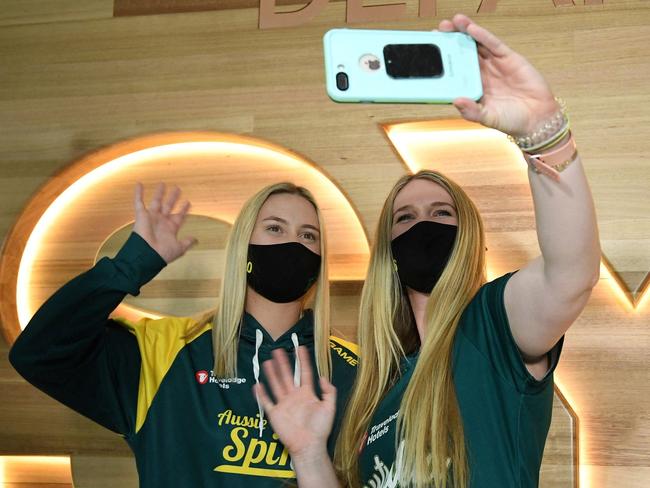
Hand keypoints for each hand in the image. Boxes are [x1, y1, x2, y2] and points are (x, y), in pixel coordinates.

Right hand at [133, 182, 196, 263]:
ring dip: (159, 193)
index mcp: (170, 228)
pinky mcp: (141, 215)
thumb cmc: (162, 254)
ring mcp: (152, 217)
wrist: (147, 255)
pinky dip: (138, 193)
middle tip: (178, 188)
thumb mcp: (179, 248)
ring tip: (163, 183)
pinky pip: (139, 202)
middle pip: (169, 206)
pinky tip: (139, 184)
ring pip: (156, 201)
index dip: (184, 209)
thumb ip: (187, 242)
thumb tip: (196, 240)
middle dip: (173, 197)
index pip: (179, 215)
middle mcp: (161, 221)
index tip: (188, 202)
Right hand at [255, 346, 336, 460]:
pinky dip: (262, 394)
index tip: (300, 348)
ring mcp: (284, 404)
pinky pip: (267, 402)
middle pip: (288, 376)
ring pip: (276, 385)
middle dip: (283, 363)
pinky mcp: (275, 414)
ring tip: (268, 361)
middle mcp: (294, 396)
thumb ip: (329, 392)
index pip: (305, 373)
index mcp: (307, 394)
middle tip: (279, 349)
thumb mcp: (329, 408)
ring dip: (272, 374)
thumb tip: (323, 377)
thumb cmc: (320, 429)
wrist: (309, 446)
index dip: (303, 360)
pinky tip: (257, 385)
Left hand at [440, 13, 559, 136]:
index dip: (444, 61)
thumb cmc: (511, 120)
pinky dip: (483, 36)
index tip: (430, 51)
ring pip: (476, 45)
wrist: (538, 117)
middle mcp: (481, 74)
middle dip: (450, 41)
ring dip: (464, 33)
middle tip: (438, 30)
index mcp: (472, 88)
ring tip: (452, 22)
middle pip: (462, 54)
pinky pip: (493, 44)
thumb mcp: (488, 118)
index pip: (454, 71)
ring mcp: (494, 65)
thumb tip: (456, 101)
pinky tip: (472, 29)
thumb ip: (472, 111)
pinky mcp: (508, 58)